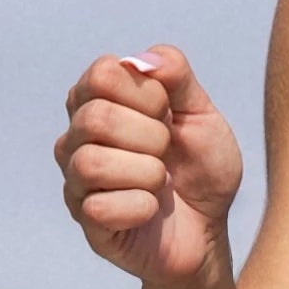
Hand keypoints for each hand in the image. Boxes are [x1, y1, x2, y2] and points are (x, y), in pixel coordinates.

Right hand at [55, 44, 243, 286]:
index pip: (101, 74)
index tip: (167, 114)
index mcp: (102, 102)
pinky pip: (100, 207)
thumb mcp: (203, 117)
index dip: (146, 94)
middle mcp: (79, 138)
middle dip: (150, 136)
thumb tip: (143, 59)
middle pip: (95, 118)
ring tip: (160, 182)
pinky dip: (142, 207)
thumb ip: (177, 81)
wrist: (211, 229)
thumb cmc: (202, 169)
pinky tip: (152, 210)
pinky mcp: (86, 220)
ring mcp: (77, 180)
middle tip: (167, 152)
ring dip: (146, 173)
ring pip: (91, 163)